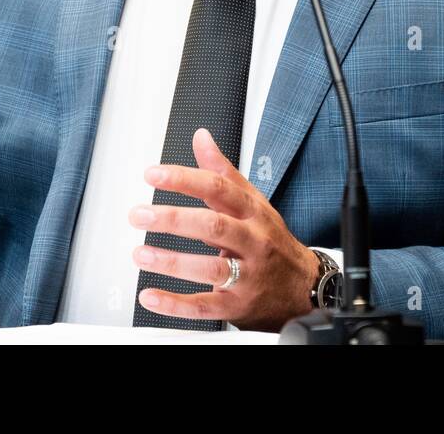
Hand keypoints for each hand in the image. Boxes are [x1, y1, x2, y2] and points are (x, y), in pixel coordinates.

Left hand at [130, 128, 319, 331]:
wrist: (304, 287)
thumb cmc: (271, 240)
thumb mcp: (252, 201)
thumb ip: (222, 171)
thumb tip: (201, 138)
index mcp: (252, 212)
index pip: (218, 188)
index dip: (184, 179)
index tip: (153, 174)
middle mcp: (252, 241)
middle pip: (214, 226)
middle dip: (173, 219)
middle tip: (140, 215)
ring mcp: (247, 275)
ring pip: (210, 267)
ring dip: (172, 261)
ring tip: (140, 253)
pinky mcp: (238, 305)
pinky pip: (205, 305)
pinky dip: (175, 304)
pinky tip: (150, 296)